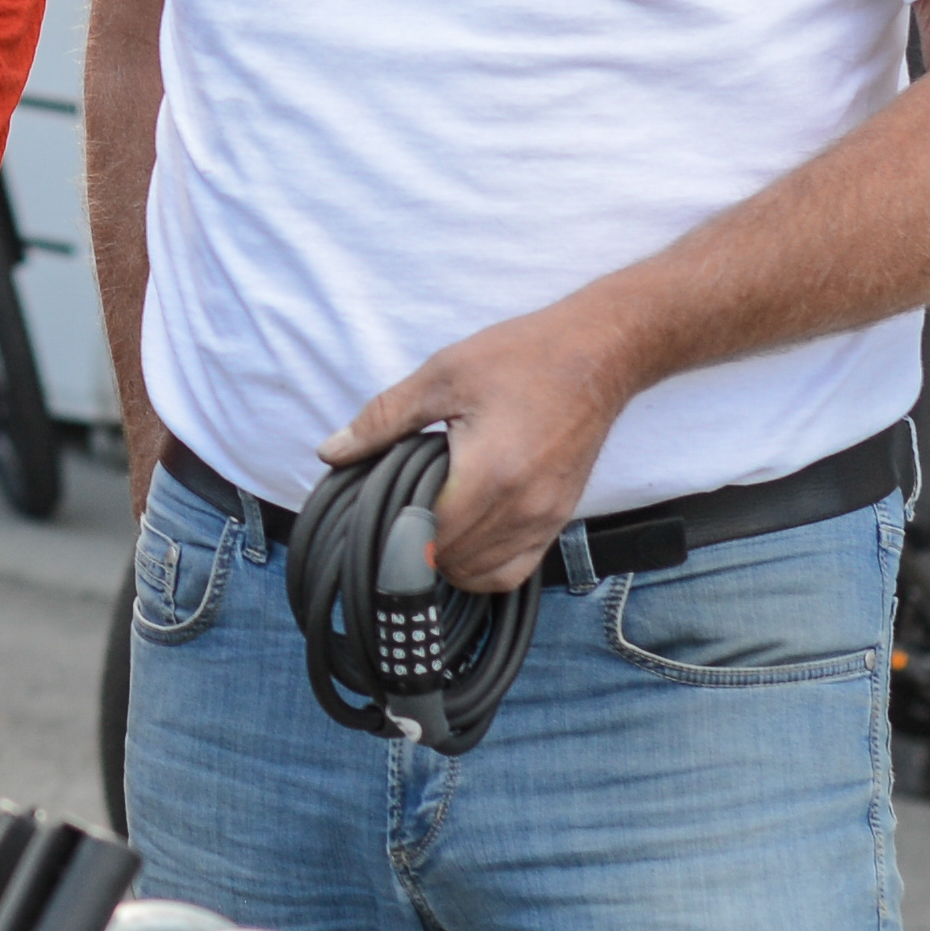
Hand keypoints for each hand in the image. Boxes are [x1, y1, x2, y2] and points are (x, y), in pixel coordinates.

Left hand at [321, 294, 636, 589]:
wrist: (598, 354)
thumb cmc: (520, 358)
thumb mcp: (441, 376)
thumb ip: (383, 419)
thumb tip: (331, 452)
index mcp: (489, 476)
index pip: (425, 541)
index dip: (389, 535)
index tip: (370, 516)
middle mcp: (522, 510)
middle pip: (450, 564)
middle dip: (411, 548)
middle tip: (390, 514)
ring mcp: (546, 520)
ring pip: (482, 575)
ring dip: (444, 561)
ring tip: (421, 523)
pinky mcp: (559, 519)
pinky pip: (515, 570)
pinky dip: (481, 568)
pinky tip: (459, 538)